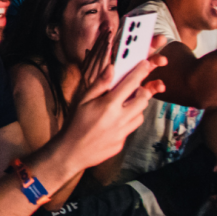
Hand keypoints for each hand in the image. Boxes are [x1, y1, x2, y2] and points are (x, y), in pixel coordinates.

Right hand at [60, 54, 165, 171]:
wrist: (71, 151)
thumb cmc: (74, 123)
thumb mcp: (82, 99)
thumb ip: (99, 84)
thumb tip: (112, 68)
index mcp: (109, 105)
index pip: (131, 84)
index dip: (140, 72)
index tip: (145, 64)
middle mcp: (120, 118)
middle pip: (143, 100)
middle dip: (143, 91)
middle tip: (136, 88)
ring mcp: (123, 132)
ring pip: (140, 115)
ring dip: (137, 107)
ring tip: (125, 105)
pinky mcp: (122, 142)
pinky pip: (131, 128)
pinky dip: (128, 121)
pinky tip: (115, 121)